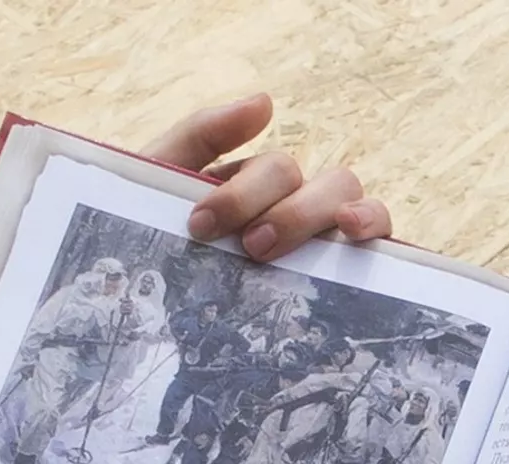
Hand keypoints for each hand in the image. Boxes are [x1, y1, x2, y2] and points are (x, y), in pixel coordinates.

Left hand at [144, 93, 391, 263]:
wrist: (134, 316)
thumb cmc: (150, 246)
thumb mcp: (159, 183)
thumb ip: (200, 135)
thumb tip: (266, 103)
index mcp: (258, 188)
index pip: (276, 171)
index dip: (241, 194)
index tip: (199, 226)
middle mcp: (296, 209)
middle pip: (319, 184)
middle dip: (287, 212)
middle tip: (249, 247)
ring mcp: (319, 243)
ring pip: (348, 203)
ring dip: (317, 219)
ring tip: (282, 250)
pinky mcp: (337, 280)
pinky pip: (374, 244)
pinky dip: (372, 226)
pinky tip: (353, 234)